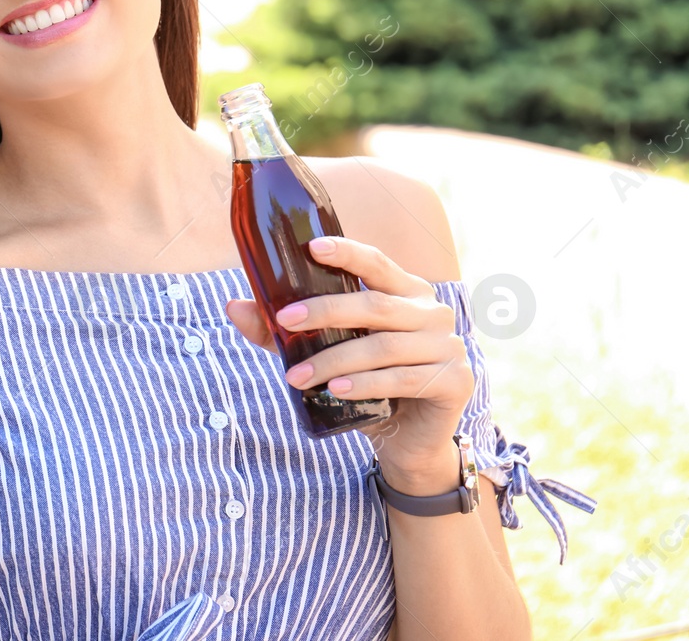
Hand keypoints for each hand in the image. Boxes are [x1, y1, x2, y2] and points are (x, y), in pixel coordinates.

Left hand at [223, 235, 473, 492]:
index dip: (347, 253)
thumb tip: (233, 306)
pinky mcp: (455, 381)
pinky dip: (365, 384)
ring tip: (296, 376)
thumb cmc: (364, 385)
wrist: (405, 440)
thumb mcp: (322, 353)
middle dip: (324, 311)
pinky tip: (336, 390)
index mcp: (406, 292)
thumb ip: (282, 331)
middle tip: (283, 321)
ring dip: (334, 359)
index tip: (310, 247)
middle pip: (374, 305)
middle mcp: (432, 312)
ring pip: (383, 346)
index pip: (377, 262)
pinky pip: (403, 378)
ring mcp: (449, 345)